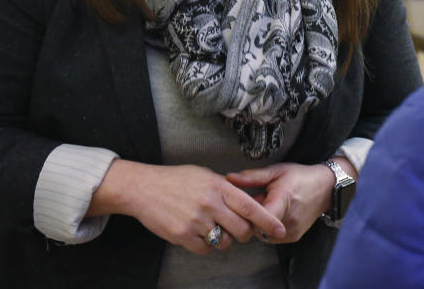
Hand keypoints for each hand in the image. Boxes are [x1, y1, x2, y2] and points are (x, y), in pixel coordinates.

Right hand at [88, 160, 285, 254]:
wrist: (144, 188)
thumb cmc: (175, 179)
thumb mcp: (205, 175)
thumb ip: (226, 188)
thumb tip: (246, 199)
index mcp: (218, 186)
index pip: (250, 206)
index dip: (267, 220)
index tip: (279, 228)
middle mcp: (210, 204)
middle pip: (241, 229)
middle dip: (245, 234)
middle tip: (239, 230)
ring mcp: (196, 221)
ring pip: (224, 241)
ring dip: (224, 239)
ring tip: (212, 227)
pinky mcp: (182, 235)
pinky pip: (205, 249)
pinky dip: (205, 245)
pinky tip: (197, 233)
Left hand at [227, 159, 354, 243]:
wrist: (325, 188)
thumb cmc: (300, 177)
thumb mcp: (276, 171)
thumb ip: (252, 177)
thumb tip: (229, 178)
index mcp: (283, 200)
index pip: (257, 217)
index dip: (245, 213)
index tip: (241, 204)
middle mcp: (288, 220)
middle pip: (256, 227)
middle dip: (249, 217)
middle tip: (253, 202)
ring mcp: (291, 231)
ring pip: (262, 234)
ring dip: (258, 224)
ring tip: (264, 206)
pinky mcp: (293, 237)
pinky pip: (271, 237)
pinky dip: (267, 228)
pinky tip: (272, 214)